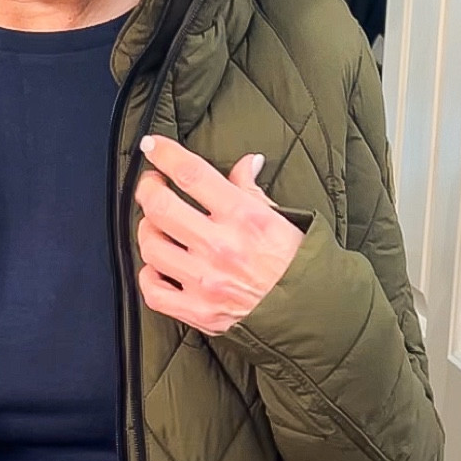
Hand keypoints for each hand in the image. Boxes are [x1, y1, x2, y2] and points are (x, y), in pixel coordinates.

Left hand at [132, 134, 303, 334]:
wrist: (313, 314)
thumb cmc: (298, 265)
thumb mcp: (282, 218)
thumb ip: (252, 190)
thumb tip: (246, 162)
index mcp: (244, 217)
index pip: (191, 175)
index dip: (164, 154)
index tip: (152, 145)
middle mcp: (221, 247)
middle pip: (160, 207)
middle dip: (148, 189)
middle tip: (152, 185)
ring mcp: (207, 282)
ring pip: (151, 247)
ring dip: (147, 230)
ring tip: (156, 225)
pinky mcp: (199, 312)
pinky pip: (154, 292)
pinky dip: (148, 276)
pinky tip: (157, 266)